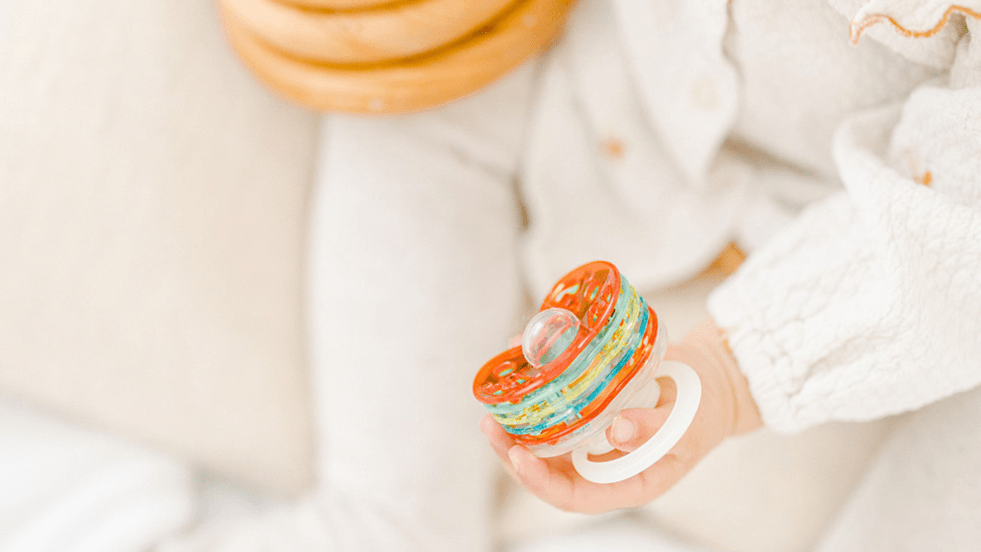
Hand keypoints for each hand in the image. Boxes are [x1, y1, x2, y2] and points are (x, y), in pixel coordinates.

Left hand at [480, 319, 761, 512]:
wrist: (709, 381)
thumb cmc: (703, 412)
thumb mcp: (687, 426)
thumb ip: (655, 432)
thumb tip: (618, 432)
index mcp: (622, 481)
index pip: (572, 496)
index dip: (540, 482)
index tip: (519, 456)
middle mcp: (598, 462)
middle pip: (545, 468)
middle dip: (512, 450)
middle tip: (491, 422)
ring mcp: (590, 434)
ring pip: (542, 436)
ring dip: (516, 419)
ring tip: (497, 393)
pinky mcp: (587, 405)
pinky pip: (554, 403)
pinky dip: (536, 384)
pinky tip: (521, 359)